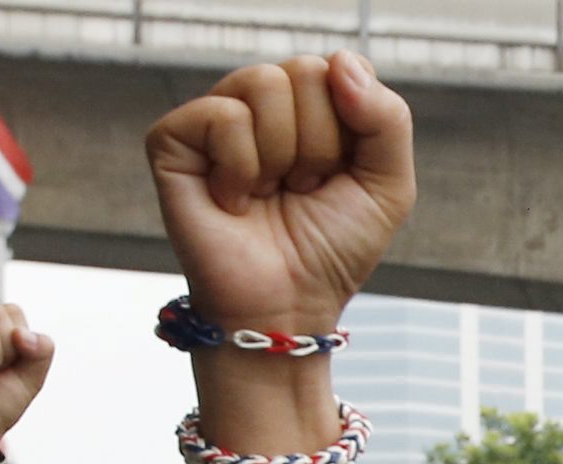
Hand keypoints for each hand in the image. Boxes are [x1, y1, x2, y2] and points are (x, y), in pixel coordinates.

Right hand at [145, 54, 416, 336]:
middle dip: (320, 145)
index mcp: (309, 106)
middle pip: (306, 72)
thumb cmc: (332, 248)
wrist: (288, 303)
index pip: (342, 69)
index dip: (354, 128)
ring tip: (270, 193)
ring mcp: (215, 116)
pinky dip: (241, 167)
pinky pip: (223, 116)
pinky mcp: (173, 138)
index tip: (341, 174)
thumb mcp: (388, 186)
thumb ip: (388, 119)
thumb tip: (341, 60)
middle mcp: (259, 103)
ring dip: (283, 157)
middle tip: (303, 188)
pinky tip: (235, 199)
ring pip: (265, 85)